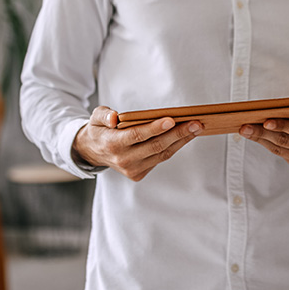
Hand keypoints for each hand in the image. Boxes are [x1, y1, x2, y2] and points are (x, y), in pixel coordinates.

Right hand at [71, 106, 202, 181]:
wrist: (92, 151)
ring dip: (182, 141)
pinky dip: (175, 147)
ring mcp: (132, 169)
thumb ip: (104, 115)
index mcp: (112, 144)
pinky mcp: (139, 174)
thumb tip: (114, 117)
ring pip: (162, 154)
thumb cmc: (100, 129)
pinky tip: (186, 136)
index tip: (171, 120)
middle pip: (155, 146)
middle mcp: (123, 159)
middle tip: (196, 123)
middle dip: (178, 134)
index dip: (154, 128)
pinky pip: (161, 159)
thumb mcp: (96, 117)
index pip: (137, 135)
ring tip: (196, 128)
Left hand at [240, 117, 288, 172]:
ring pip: (280, 149)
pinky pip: (282, 155)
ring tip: (246, 131)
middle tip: (245, 127)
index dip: (281, 125)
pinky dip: (268, 145)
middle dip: (262, 133)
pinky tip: (257, 138)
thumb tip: (273, 108)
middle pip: (284, 140)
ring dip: (261, 139)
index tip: (265, 121)